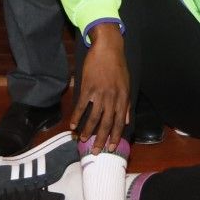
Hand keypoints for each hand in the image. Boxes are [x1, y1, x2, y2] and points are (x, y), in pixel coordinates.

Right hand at [72, 25, 130, 153]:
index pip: (120, 122)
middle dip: (101, 139)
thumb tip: (126, 121)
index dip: (115, 136)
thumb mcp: (126, 84)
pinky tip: (73, 125)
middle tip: (95, 151)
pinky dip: (76, 117)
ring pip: (94, 117)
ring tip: (82, 140)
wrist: (108, 48)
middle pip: (107, 123)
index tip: (111, 148)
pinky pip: (82, 105)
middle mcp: (113, 98)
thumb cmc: (118, 66)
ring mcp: (100, 93)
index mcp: (123, 98)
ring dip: (87, 130)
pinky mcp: (88, 87)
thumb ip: (126, 104)